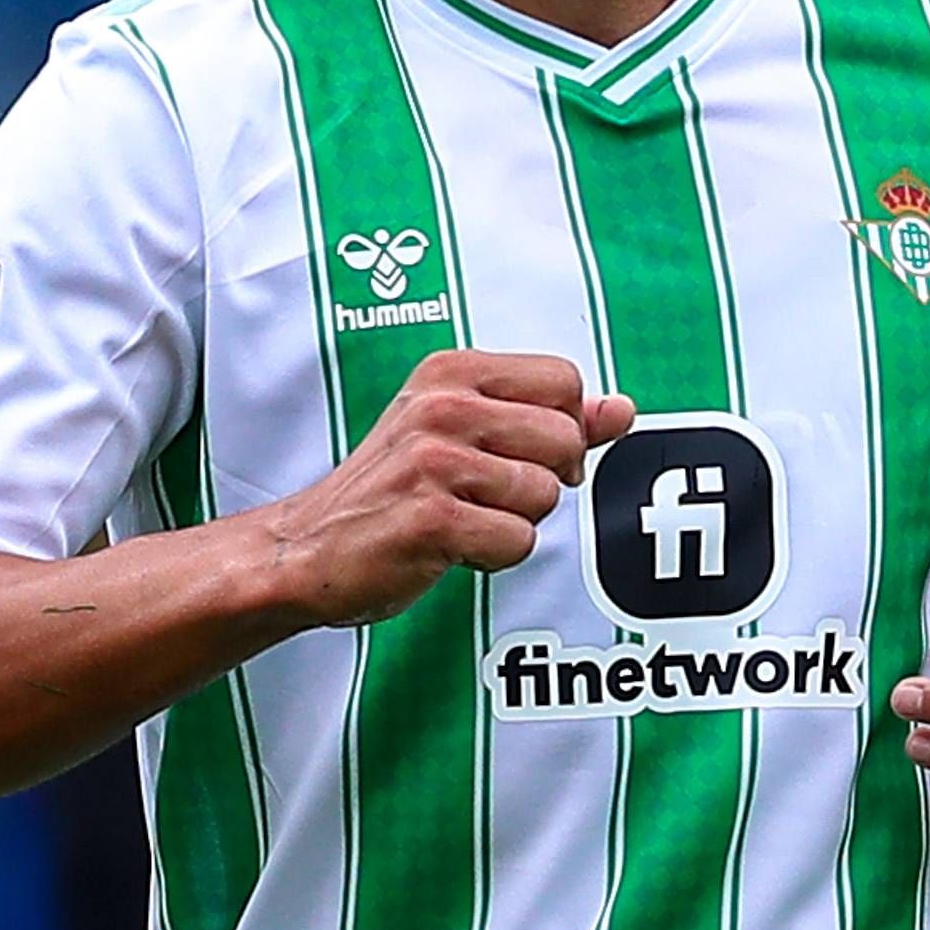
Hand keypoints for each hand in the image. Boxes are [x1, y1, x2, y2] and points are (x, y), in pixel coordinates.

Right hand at [247, 349, 630, 628]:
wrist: (307, 549)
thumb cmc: (391, 491)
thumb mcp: (464, 434)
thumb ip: (548, 418)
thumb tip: (622, 409)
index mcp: (451, 372)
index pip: (565, 381)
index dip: (563, 429)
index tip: (522, 455)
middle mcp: (441, 406)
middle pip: (565, 440)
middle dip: (541, 482)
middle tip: (484, 496)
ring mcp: (433, 461)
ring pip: (543, 496)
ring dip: (512, 523)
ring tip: (460, 520)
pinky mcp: (430, 519)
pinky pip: (517, 542)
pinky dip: (493, 557)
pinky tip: (449, 548)